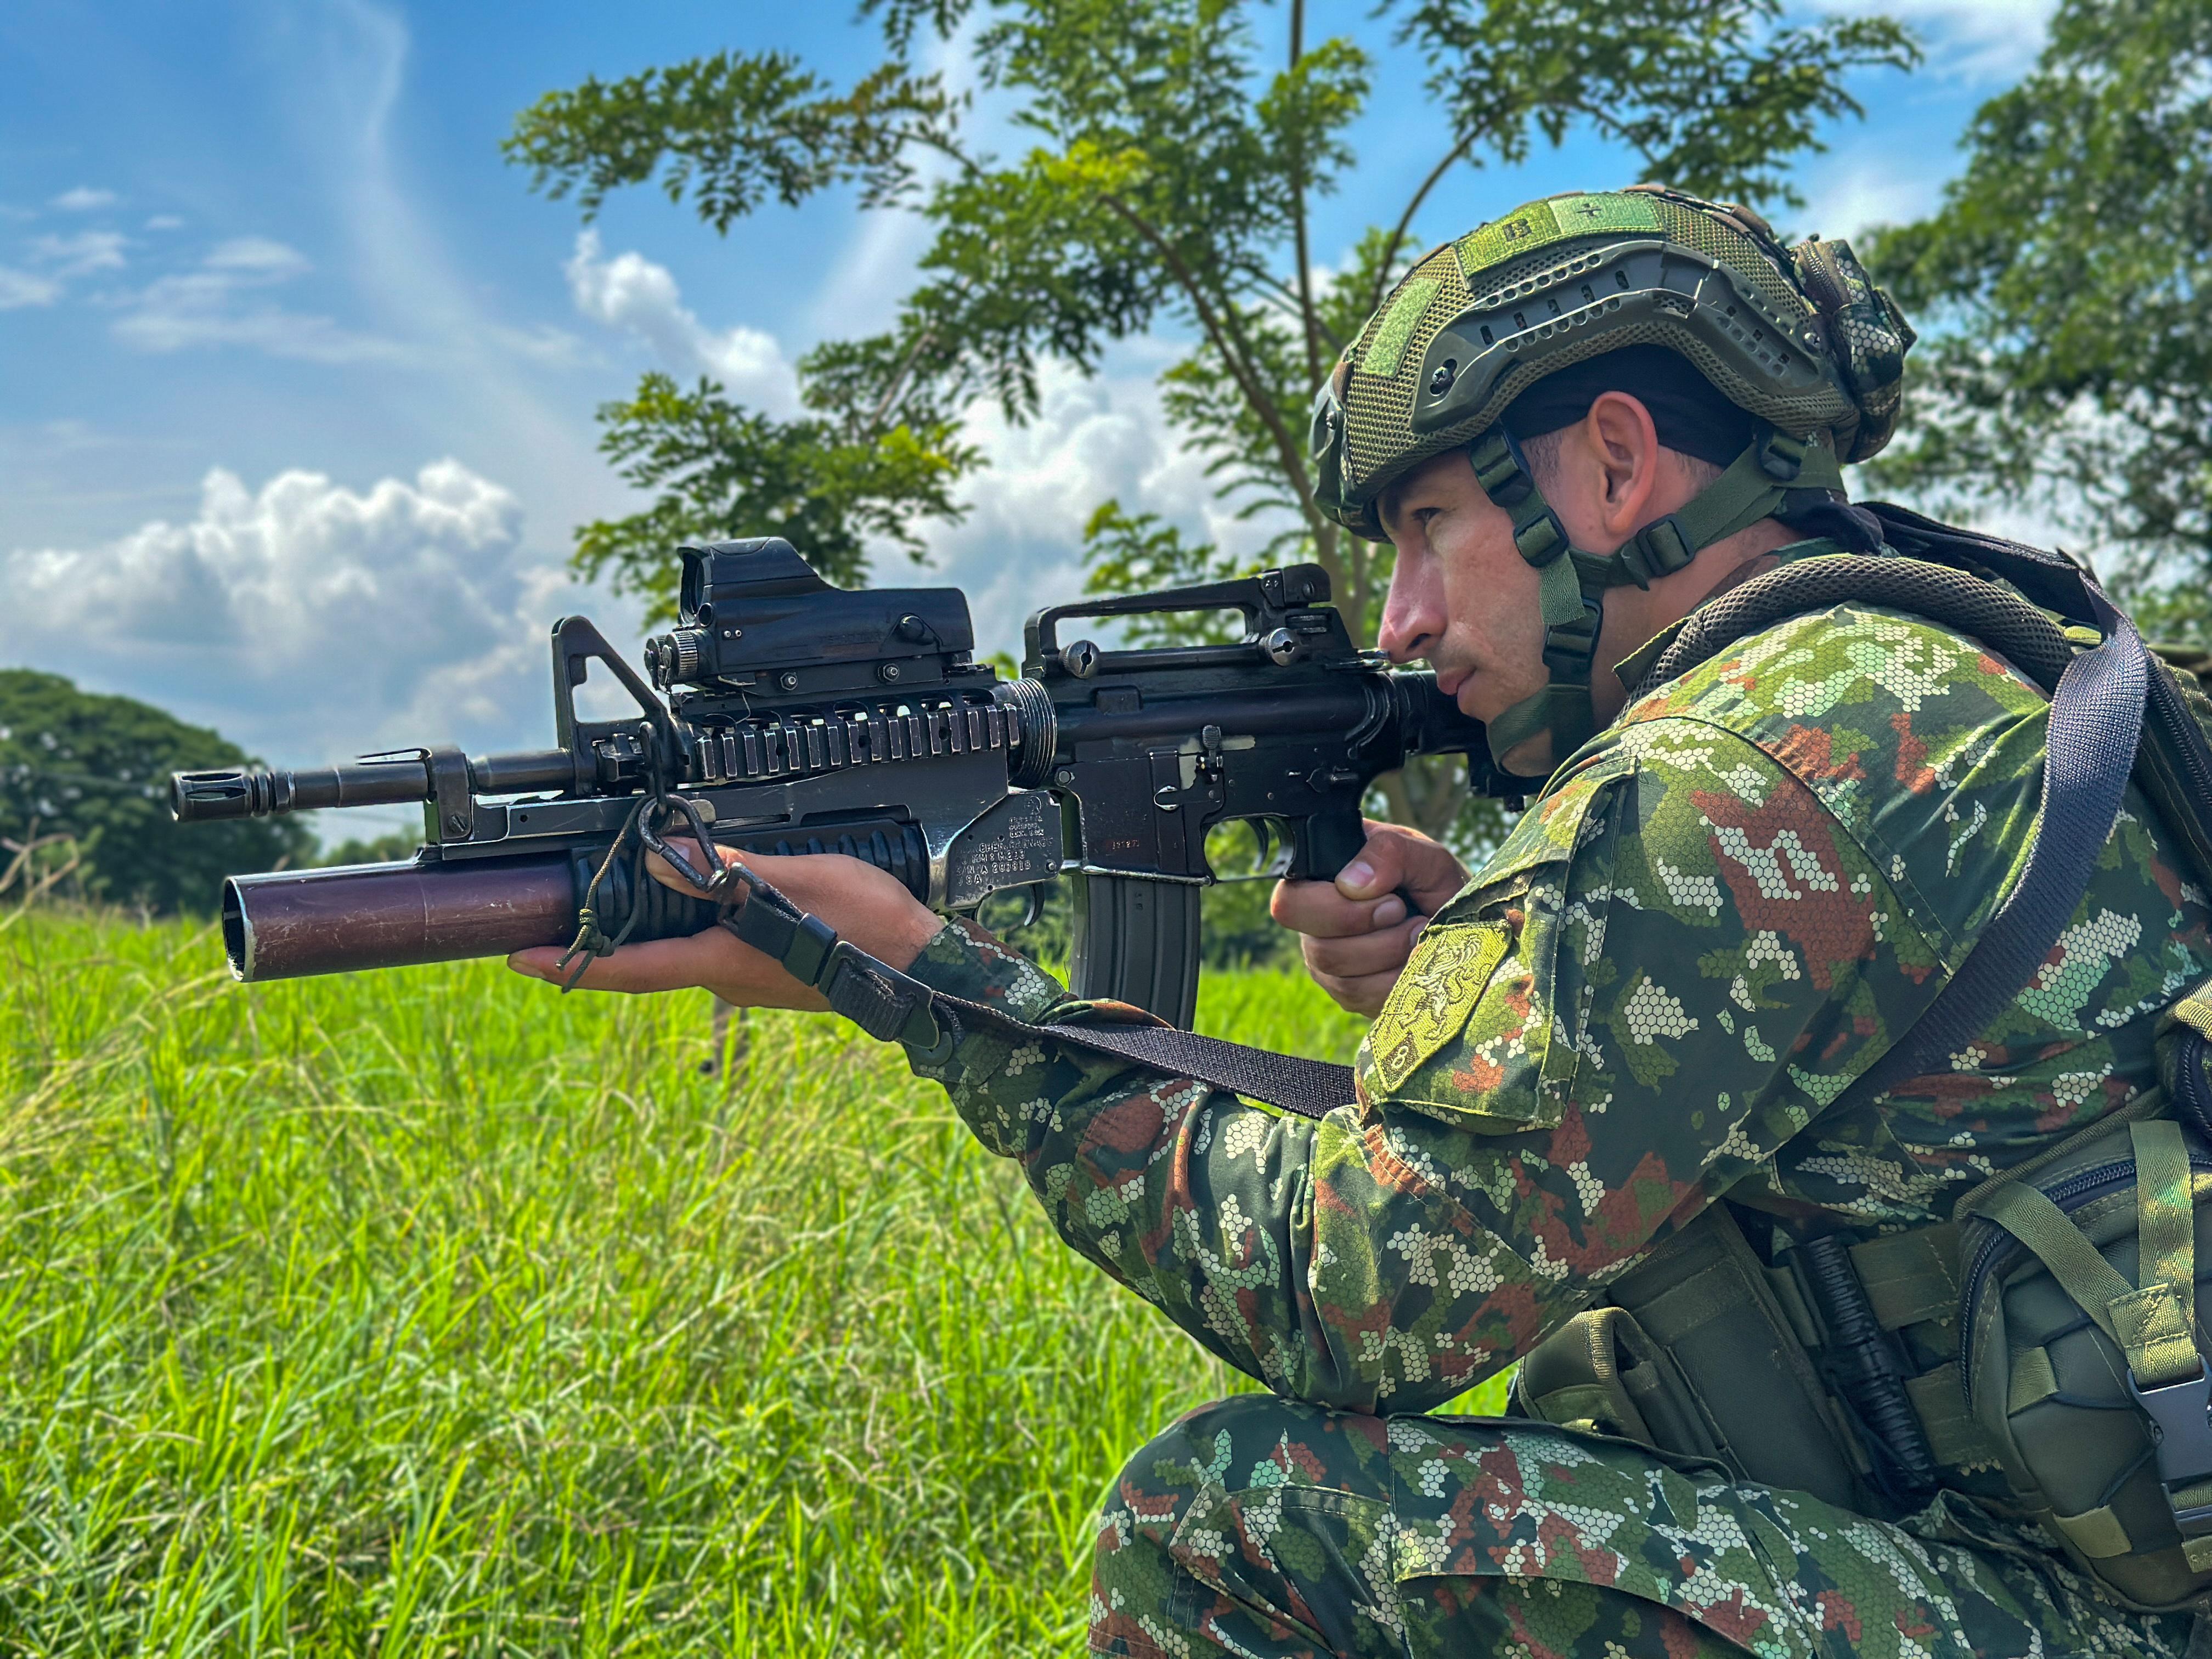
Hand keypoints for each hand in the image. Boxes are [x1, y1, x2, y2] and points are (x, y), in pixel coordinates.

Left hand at [506, 840, 940, 1007]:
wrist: (925, 969)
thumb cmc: (869, 927)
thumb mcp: (797, 881)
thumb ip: (728, 872)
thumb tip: (660, 858)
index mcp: (723, 961)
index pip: (629, 968)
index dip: (570, 964)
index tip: (520, 958)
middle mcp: (728, 979)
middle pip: (649, 960)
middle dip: (602, 940)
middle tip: (559, 915)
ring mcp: (751, 979)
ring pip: (684, 951)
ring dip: (652, 927)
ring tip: (624, 894)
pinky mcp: (773, 970)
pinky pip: (715, 948)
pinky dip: (692, 926)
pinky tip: (701, 896)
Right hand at [1269, 820, 1467, 1016]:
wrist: (1461, 922)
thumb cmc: (1434, 882)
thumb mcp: (1423, 855)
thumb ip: (1388, 851)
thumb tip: (1351, 883)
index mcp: (1318, 885)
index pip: (1288, 904)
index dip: (1334, 907)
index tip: (1388, 898)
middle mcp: (1314, 929)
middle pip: (1318, 949)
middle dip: (1373, 934)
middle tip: (1403, 913)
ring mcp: (1330, 967)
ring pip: (1344, 979)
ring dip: (1392, 954)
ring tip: (1418, 932)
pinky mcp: (1351, 996)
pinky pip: (1365, 999)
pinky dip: (1399, 978)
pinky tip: (1416, 958)